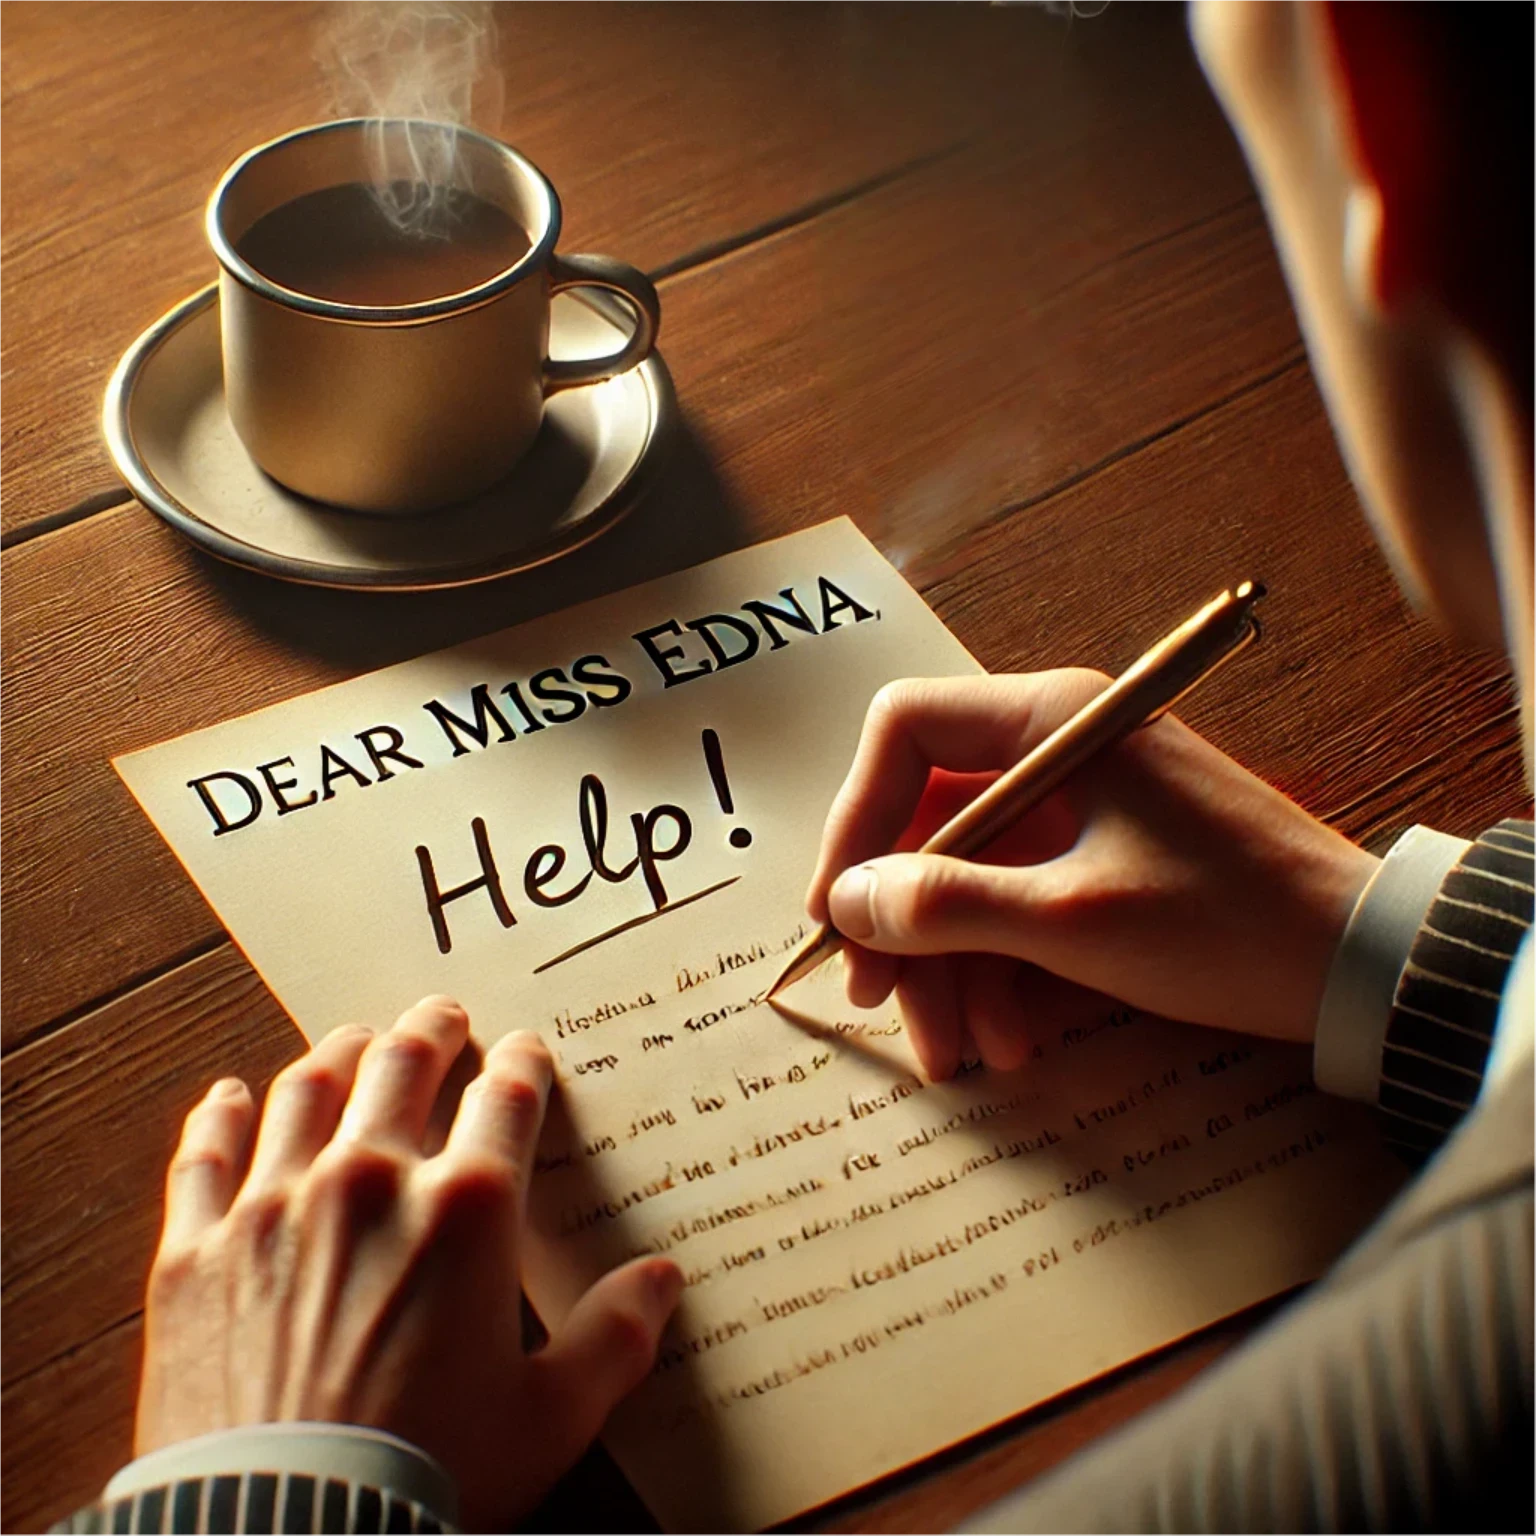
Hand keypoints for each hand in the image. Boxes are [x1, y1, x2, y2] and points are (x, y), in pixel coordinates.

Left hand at [137, 997, 682, 1532]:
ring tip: (354, 1040)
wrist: (285, 1534)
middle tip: (441, 1016)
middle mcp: (369, 1180)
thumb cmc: (428, 1475)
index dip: (520, 1064)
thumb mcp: (550, 1417)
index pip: (504, 1097)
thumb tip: (661, 1281)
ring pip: (306, 1090)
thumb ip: (613, 1338)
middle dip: (430, 1031)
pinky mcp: (196, 1249)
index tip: (524, 1053)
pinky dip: (219, 1116)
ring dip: (338, 1053)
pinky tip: (228, 1096)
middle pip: (401, 1065)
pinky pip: (205, 1155)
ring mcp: (273, 1206)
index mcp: (465, 1208)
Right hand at [806, 673, 1376, 1078]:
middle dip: (902, 917)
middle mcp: (1056, 746)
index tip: (839, 906)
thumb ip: (948, 905)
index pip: (905, 731)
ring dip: (951, 965)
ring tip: (959, 1052)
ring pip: (970, 872)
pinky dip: (1003, 968)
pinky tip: (1012, 1037)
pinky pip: (1019, 900)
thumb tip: (848, 902)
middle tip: (876, 1001)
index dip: (857, 816)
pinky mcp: (1100, 855)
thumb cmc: (1225, 923)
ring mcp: (1080, 802)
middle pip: (931, 817)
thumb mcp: (1072, 921)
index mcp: (1050, 719)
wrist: (1359, 962)